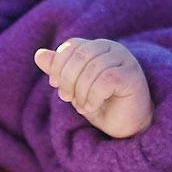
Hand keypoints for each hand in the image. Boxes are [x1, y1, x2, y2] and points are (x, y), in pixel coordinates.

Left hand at [36, 38, 153, 138]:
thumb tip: (38, 54)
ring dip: (81, 91)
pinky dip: (94, 96)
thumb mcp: (74, 87)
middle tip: (66, 98)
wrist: (125, 126)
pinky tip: (93, 106)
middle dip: (67, 79)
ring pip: (93, 68)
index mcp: (97, 47)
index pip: (72, 45)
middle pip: (81, 55)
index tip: (54, 84)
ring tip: (82, 106)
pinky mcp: (133, 76)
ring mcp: (125, 61)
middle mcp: (113, 48)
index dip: (58, 64)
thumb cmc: (100, 104)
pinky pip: (106, 81)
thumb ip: (58, 70)